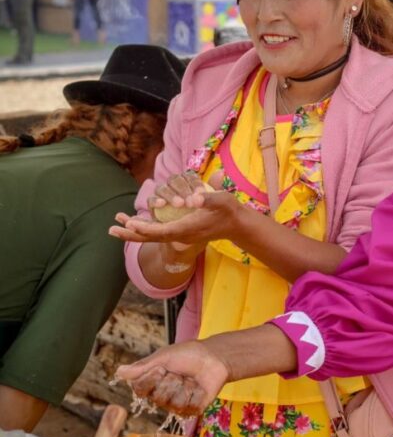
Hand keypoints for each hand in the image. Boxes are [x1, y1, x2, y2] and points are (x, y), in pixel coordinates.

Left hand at [108, 171, 241, 246]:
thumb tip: (194, 199)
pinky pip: (157, 233)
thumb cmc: (229, 210)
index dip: (146, 228)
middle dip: (132, 234)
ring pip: (152, 237)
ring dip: (133, 232)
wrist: (236, 225)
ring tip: (115, 227)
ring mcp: (180, 234)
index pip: (163, 231)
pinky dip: (143, 229)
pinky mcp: (180, 231)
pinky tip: (133, 223)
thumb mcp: (222, 200)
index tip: (131, 223)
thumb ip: (209, 198)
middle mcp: (181, 234)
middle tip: (111, 229)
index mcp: (189, 227)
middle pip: (152, 237)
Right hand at [115, 340, 228, 416]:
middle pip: (156, 398)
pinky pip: (188, 407)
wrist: (214, 358)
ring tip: (190, 379)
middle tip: (179, 372)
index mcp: (152, 382)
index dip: (151, 378)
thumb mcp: (164, 356)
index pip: (139, 389)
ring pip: (172, 403)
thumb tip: (119, 372)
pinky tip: (199, 387)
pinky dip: (195, 394)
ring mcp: (176, 404)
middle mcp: (161, 396)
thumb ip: (143, 366)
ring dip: (184, 387)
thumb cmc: (189, 354)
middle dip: (170, 381)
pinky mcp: (191, 410)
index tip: (161, 368)